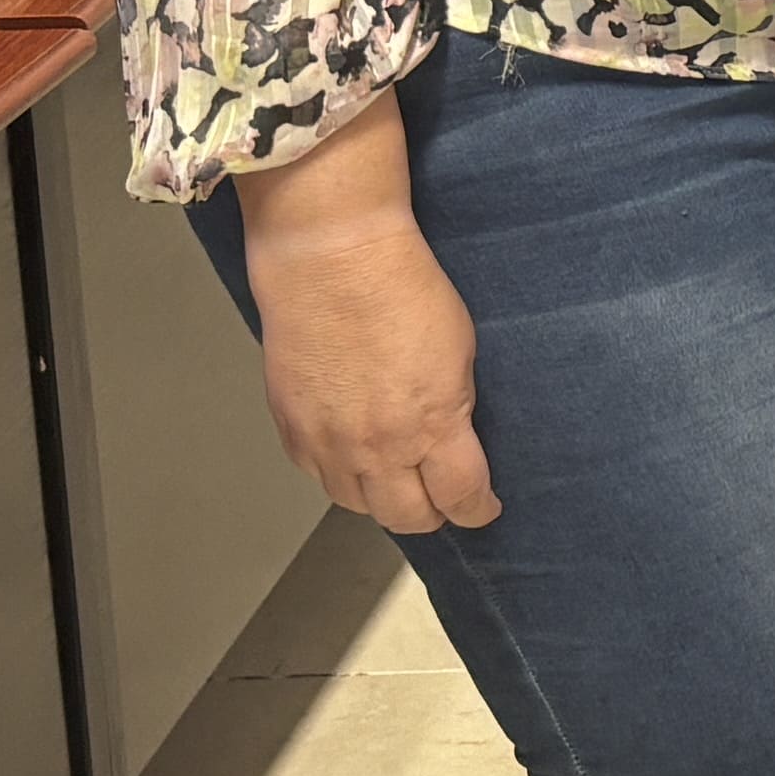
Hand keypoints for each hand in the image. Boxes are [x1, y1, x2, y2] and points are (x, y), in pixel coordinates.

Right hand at [233, 103, 498, 531]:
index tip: (483, 506)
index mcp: (431, 427)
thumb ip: (454, 409)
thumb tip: (452, 439)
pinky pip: (316, 474)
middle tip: (440, 499)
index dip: (477, 509)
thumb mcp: (459, 351)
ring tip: (395, 480)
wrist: (330, 258)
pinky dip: (338, 473)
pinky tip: (351, 454)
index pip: (461, 499)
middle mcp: (377, 448)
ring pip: (356, 503)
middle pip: (406, 517)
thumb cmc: (403, 288)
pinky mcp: (291, 428)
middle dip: (431, 513)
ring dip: (380, 498)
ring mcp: (328, 442)